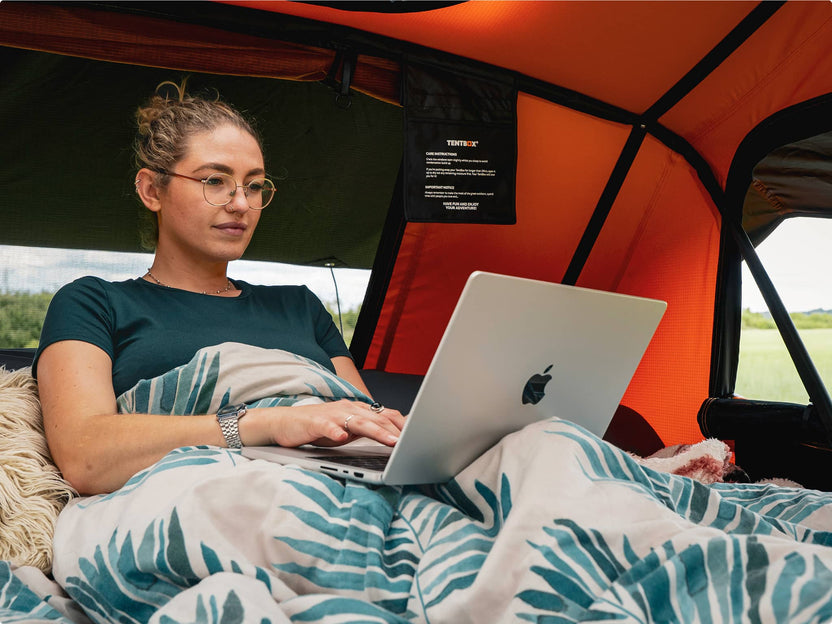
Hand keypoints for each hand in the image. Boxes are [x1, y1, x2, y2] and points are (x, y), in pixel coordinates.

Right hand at [263, 400, 405, 447]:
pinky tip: (341, 438)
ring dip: (376, 431)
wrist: (286, 423)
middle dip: (396, 430)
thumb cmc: (319, 427)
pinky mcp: (315, 422)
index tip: (419, 434)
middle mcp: (348, 409)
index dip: (403, 424)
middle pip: (377, 418)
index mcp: (358, 411)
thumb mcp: (348, 429)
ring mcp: (332, 415)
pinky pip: (328, 426)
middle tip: (411, 441)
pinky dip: (335, 432)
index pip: (385, 415)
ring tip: (390, 441)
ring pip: (358, 422)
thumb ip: (367, 431)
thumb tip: (393, 437)